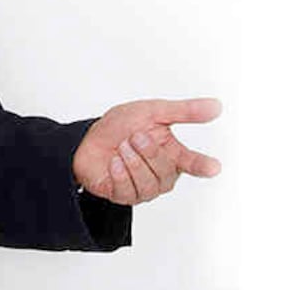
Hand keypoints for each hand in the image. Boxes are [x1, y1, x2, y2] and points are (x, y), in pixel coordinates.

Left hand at [73, 98, 221, 205]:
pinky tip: (114, 162)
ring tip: (123, 147)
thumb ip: (184, 111)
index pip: (192, 163)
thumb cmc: (121, 126)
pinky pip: (127, 191)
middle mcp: (162, 175)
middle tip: (136, 136)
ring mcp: (144, 188)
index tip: (214, 167)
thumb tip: (215, 107)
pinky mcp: (125, 196)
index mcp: (173, 154)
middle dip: (148, 151)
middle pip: (166, 171)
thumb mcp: (152, 112)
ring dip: (132, 162)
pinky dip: (119, 173)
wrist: (87, 138)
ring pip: (148, 184)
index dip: (202, 165)